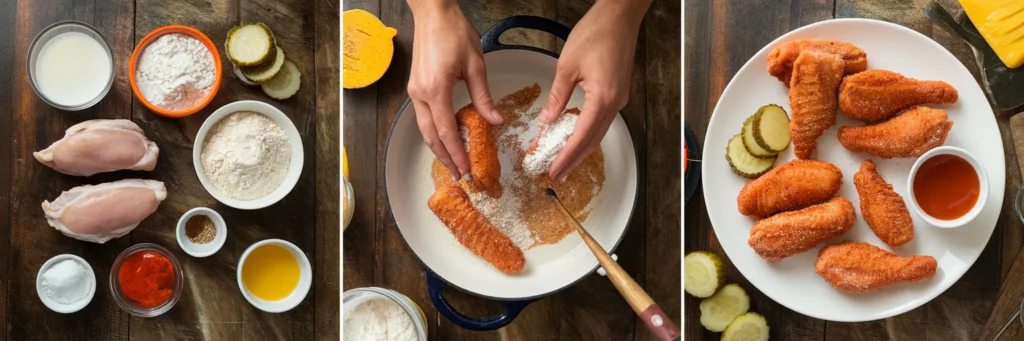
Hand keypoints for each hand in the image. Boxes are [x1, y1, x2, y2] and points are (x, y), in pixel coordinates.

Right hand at [407, 0, 501, 180]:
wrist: (433, 13)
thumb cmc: (454, 32)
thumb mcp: (475, 65)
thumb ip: (483, 97)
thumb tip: (494, 122)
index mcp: (435, 90)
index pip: (446, 131)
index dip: (456, 154)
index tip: (466, 170)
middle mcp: (420, 94)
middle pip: (431, 136)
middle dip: (445, 158)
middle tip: (459, 175)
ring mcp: (415, 90)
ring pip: (424, 128)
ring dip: (439, 147)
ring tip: (453, 162)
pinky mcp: (415, 86)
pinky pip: (423, 116)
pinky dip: (435, 131)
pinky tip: (447, 138)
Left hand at [539, 0, 649, 179]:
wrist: (619, 16)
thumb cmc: (595, 34)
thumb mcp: (567, 66)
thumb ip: (557, 97)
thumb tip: (547, 120)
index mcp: (602, 98)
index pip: (581, 137)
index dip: (567, 157)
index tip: (555, 171)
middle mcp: (615, 103)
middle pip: (594, 140)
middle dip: (575, 159)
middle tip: (558, 174)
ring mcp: (620, 98)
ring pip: (600, 131)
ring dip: (583, 147)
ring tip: (565, 160)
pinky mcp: (619, 92)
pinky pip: (603, 119)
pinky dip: (589, 131)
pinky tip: (577, 135)